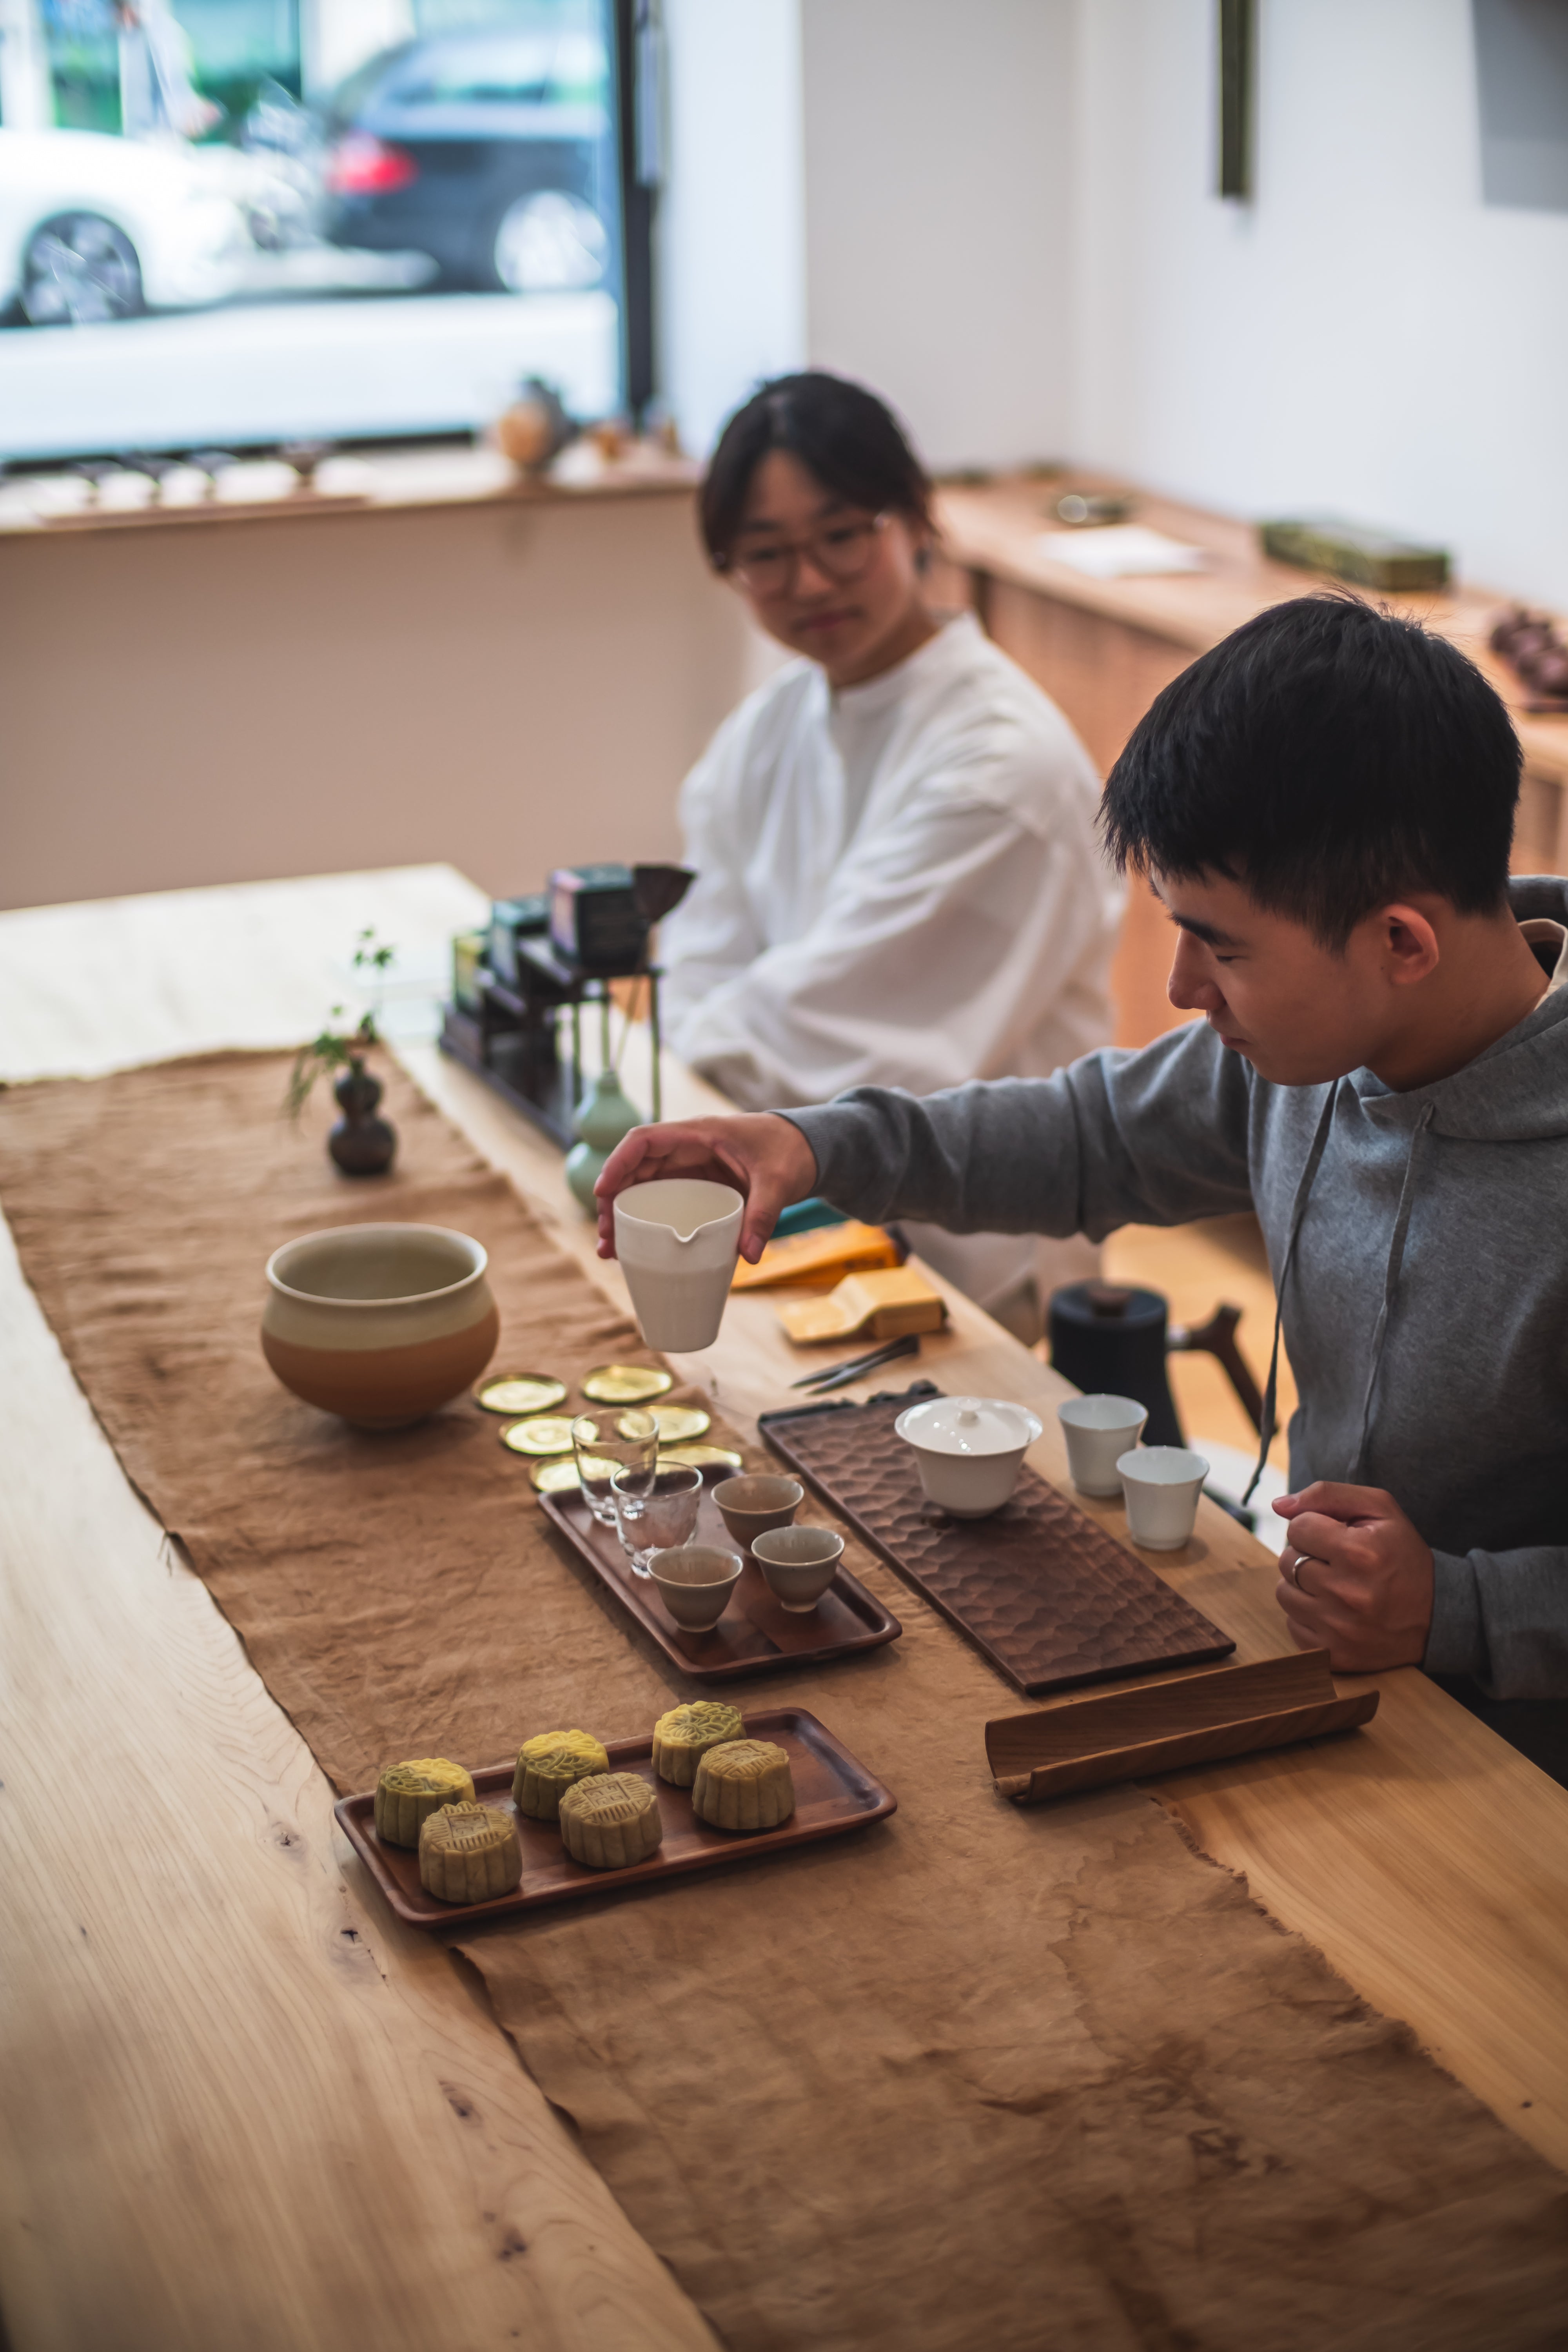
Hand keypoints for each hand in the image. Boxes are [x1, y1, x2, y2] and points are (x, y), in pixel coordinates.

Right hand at [594, 1113, 818, 1263]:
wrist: (808, 1150)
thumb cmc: (791, 1152)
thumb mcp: (779, 1182)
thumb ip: (764, 1215)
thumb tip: (748, 1256)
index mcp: (699, 1134)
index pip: (644, 1140)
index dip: (618, 1163)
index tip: (602, 1192)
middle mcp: (687, 1149)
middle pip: (635, 1170)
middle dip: (613, 1202)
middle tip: (605, 1238)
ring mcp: (690, 1168)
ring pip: (643, 1188)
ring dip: (623, 1216)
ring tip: (610, 1251)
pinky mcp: (697, 1186)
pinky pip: (662, 1201)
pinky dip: (645, 1222)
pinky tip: (635, 1249)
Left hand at [1271, 1482, 1433, 1671]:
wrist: (1438, 1617)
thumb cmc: (1403, 1556)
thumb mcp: (1380, 1511)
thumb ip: (1327, 1495)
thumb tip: (1279, 1505)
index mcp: (1360, 1553)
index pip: (1298, 1528)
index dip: (1315, 1527)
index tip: (1336, 1537)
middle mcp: (1347, 1594)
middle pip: (1287, 1560)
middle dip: (1307, 1555)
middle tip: (1337, 1562)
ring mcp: (1339, 1630)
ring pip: (1284, 1593)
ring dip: (1303, 1585)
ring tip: (1335, 1585)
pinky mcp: (1334, 1655)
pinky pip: (1292, 1625)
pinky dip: (1308, 1615)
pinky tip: (1335, 1611)